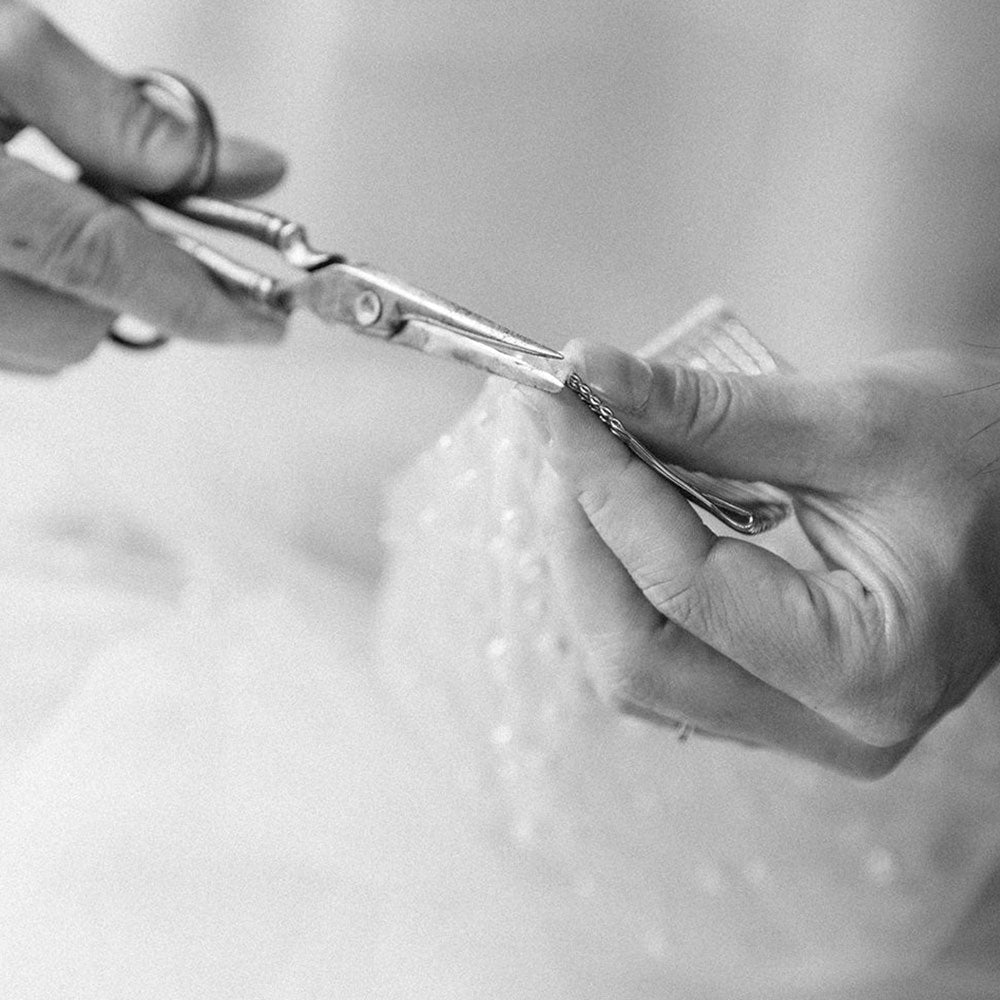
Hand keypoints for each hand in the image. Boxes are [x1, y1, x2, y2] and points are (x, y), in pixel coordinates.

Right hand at [0, 2, 287, 373]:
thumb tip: (255, 170)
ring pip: (38, 350)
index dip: (199, 295)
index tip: (268, 321)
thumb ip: (121, 114)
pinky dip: (23, 307)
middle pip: (75, 327)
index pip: (99, 257)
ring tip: (32, 215)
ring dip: (72, 298)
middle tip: (115, 218)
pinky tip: (0, 248)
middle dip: (123, 286)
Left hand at [519, 339, 999, 776]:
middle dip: (581, 541)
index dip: (603, 488)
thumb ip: (710, 411)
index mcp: (866, 666)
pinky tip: (623, 516)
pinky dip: (628, 586)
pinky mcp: (779, 699)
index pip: (684, 585)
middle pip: (639, 655)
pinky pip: (666, 658)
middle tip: (561, 442)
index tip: (558, 409)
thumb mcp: (855, 419)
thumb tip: (594, 374)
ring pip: (639, 667)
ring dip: (594, 566)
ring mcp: (801, 724)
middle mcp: (832, 726)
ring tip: (586, 470)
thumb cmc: (989, 455)